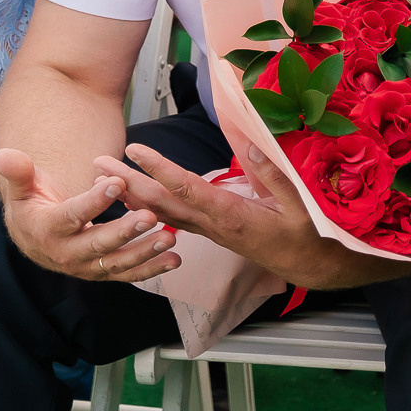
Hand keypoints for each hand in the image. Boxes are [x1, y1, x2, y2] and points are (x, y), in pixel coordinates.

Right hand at [0, 147, 177, 282]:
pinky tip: (174, 260)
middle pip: (98, 244)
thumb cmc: (31, 206)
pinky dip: (151, 269)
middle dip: (125, 231)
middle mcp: (67, 254)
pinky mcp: (102, 273)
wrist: (33, 238)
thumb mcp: (22, 187)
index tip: (117, 182)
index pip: (73, 215)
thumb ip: (18, 172)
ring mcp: (86, 268)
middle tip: (150, 215)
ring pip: (117, 263)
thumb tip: (7, 154)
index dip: (95, 200)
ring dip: (145, 252)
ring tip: (169, 238)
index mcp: (48, 230)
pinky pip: (128, 274)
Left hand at [95, 144, 401, 291]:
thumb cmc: (309, 235)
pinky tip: (133, 197)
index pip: (188, 190)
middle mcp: (213, 225)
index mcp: (232, 216)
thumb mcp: (301, 206)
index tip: (135, 150)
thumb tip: (250, 143)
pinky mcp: (212, 231)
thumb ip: (274, 176)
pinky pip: (173, 218)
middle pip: (162, 203)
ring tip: (104, 174)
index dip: (160, 169)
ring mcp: (210, 230)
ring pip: (163, 212)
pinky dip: (149, 206)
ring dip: (132, 193)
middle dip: (128, 182)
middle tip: (98, 162)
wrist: (311, 266)